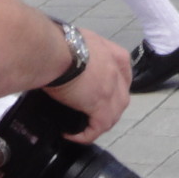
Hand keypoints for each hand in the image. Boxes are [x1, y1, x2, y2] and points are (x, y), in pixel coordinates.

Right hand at [44, 28, 130, 142]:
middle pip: (121, 99)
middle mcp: (118, 72)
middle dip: (108, 110)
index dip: (113, 91)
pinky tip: (71, 135)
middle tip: (89, 116)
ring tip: (82, 128)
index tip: (99, 98)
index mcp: (116, 55)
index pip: (123, 78)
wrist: (55, 50)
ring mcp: (112, 89)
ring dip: (98, 124)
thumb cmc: (60, 43)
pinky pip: (98, 127)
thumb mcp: (82, 44)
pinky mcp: (101, 105)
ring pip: (113, 115)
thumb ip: (85, 56)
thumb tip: (73, 64)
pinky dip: (86, 134)